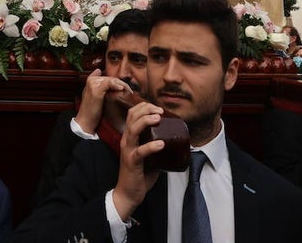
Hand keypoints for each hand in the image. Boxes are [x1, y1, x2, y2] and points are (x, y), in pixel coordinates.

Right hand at [75, 69, 133, 133]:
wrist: (85, 121)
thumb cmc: (91, 111)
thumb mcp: (95, 97)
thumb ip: (101, 88)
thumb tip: (111, 81)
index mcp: (91, 80)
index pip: (108, 77)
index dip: (117, 82)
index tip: (125, 88)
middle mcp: (91, 80)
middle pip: (111, 78)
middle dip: (121, 83)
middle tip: (129, 90)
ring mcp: (93, 85)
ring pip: (111, 80)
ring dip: (122, 84)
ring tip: (128, 91)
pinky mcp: (96, 90)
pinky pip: (108, 84)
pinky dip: (116, 85)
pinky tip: (122, 89)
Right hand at [111, 101, 164, 221]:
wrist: (128, 194)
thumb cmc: (139, 174)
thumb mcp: (147, 155)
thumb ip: (156, 147)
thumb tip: (174, 141)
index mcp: (130, 137)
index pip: (132, 114)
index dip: (144, 106)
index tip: (157, 107)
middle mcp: (126, 140)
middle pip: (132, 117)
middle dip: (146, 109)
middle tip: (160, 111)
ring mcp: (128, 151)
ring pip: (133, 130)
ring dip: (146, 121)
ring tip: (158, 119)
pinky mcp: (132, 162)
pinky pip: (140, 151)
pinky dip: (151, 146)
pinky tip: (161, 144)